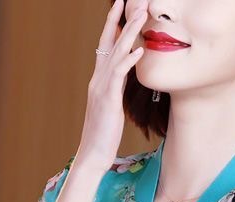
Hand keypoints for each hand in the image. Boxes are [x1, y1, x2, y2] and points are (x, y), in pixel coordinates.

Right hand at [73, 0, 148, 174]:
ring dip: (129, 32)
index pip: (106, 47)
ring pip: (116, 53)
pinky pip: (119, 75)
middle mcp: (98, 80)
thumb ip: (115, 92)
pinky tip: (140, 49)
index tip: (122, 8)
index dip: (113, 26)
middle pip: (109, 42)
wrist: (92, 155)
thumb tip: (122, 83)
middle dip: (119, 19)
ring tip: (142, 14)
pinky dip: (129, 60)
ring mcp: (102, 88)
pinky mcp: (108, 100)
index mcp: (99, 81)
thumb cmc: (103, 136)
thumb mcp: (111, 109)